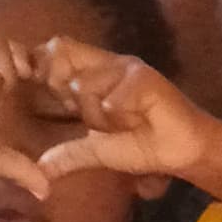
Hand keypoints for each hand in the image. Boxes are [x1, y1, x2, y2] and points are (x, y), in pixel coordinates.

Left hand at [30, 40, 221, 179]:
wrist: (181, 151)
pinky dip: (121, 118)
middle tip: (97, 119)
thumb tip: (40, 171)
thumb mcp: (96, 151)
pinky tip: (140, 119)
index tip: (56, 100)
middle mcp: (107, 62)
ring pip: (84, 86)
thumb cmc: (142, 146)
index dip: (43, 66)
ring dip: (99, 116)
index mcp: (94, 73)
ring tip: (125, 123)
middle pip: (61, 57)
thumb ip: (68, 154)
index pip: (55, 50)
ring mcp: (125, 67)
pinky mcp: (143, 77)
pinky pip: (111, 100)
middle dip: (70, 97)